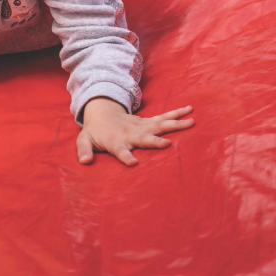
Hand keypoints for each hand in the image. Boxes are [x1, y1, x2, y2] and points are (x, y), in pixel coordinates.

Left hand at [76, 98, 193, 165]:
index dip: (126, 157)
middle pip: (144, 139)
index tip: (133, 163)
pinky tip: (190, 112)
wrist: (102, 112)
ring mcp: (141, 127)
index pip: (120, 151)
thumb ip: (84, 151)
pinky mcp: (148, 122)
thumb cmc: (95, 131)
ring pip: (159, 125)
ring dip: (174, 124)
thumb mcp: (84, 140)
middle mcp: (131, 134)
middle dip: (154, 142)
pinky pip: (164, 118)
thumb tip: (84, 162)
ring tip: (191, 122)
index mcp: (116, 141)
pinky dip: (176, 115)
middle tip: (167, 145)